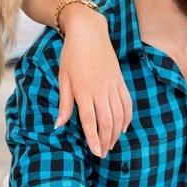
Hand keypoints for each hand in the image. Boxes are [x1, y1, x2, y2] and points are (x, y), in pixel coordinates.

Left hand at [56, 9, 131, 157]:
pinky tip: (122, 128)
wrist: (89, 32)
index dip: (94, 138)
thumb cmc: (72, 55)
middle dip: (106, 140)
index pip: (91, 120)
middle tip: (103, 153)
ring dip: (116, 133)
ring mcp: (113, 85)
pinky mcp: (120, 81)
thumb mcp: (63, 79)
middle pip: (107, 121)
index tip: (96, 152)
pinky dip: (127, 118)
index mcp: (84, 90)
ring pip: (119, 115)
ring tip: (111, 144)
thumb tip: (59, 125)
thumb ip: (64, 104)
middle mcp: (101, 89)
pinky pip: (127, 103)